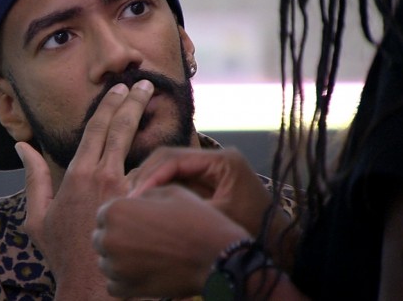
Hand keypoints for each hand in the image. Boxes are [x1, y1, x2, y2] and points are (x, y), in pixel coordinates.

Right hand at [17, 80, 153, 299]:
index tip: (119, 88)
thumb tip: (23, 147)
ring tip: (156, 103)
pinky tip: (174, 143)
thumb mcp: (37, 216)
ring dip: (149, 123)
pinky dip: (163, 157)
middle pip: (121, 129)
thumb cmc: (62, 252)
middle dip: (133, 102)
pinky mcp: (142, 204)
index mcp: (78, 174)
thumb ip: (34, 177)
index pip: (96, 129)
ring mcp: (126, 190)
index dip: (109, 105)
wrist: (89, 285)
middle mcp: (104, 176)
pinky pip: (155, 175)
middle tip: (144, 84)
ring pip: (141, 148)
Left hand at [94, 184, 249, 297]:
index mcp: (116, 210)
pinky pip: (113, 284)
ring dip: (120, 259)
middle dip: (118, 237)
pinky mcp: (126, 289)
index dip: (123, 216)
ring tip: (147, 255)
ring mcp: (116, 267)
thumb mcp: (170, 191)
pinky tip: (144, 271)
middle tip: (144, 239)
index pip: (105, 213)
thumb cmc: (196, 220)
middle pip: (102, 237)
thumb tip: (131, 201)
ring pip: (106, 261)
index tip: (140, 221)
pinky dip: (125, 279)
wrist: (217, 256)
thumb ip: (143, 194)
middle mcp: (110, 238)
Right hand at [131, 147, 296, 269]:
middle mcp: (215, 159)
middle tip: (126, 199)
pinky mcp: (205, 183)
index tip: (133, 197)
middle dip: (144, 178)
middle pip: (168, 158)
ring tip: (131, 204)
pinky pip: (174, 181)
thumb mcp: (215, 219)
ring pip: (168, 169)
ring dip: (148, 184)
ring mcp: (209, 170)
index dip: (150, 176)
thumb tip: (144, 204)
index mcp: (223, 160)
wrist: (276, 246)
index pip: (174, 157)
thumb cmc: (252, 234)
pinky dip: (158, 192)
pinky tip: (144, 207)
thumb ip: (182, 207)